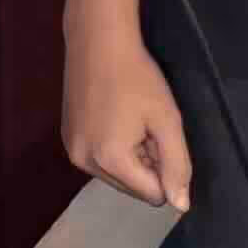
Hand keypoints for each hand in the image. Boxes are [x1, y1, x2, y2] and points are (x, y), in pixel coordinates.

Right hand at [64, 22, 193, 210]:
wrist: (97, 41)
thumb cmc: (138, 78)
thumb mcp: (167, 120)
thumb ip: (177, 165)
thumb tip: (181, 205)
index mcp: (111, 160)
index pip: (152, 194)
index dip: (165, 169)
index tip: (160, 136)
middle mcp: (84, 163)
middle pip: (132, 188)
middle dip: (146, 165)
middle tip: (145, 125)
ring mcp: (71, 151)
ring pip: (116, 176)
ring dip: (129, 158)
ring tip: (129, 119)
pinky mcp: (66, 139)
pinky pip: (98, 160)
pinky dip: (111, 148)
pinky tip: (113, 117)